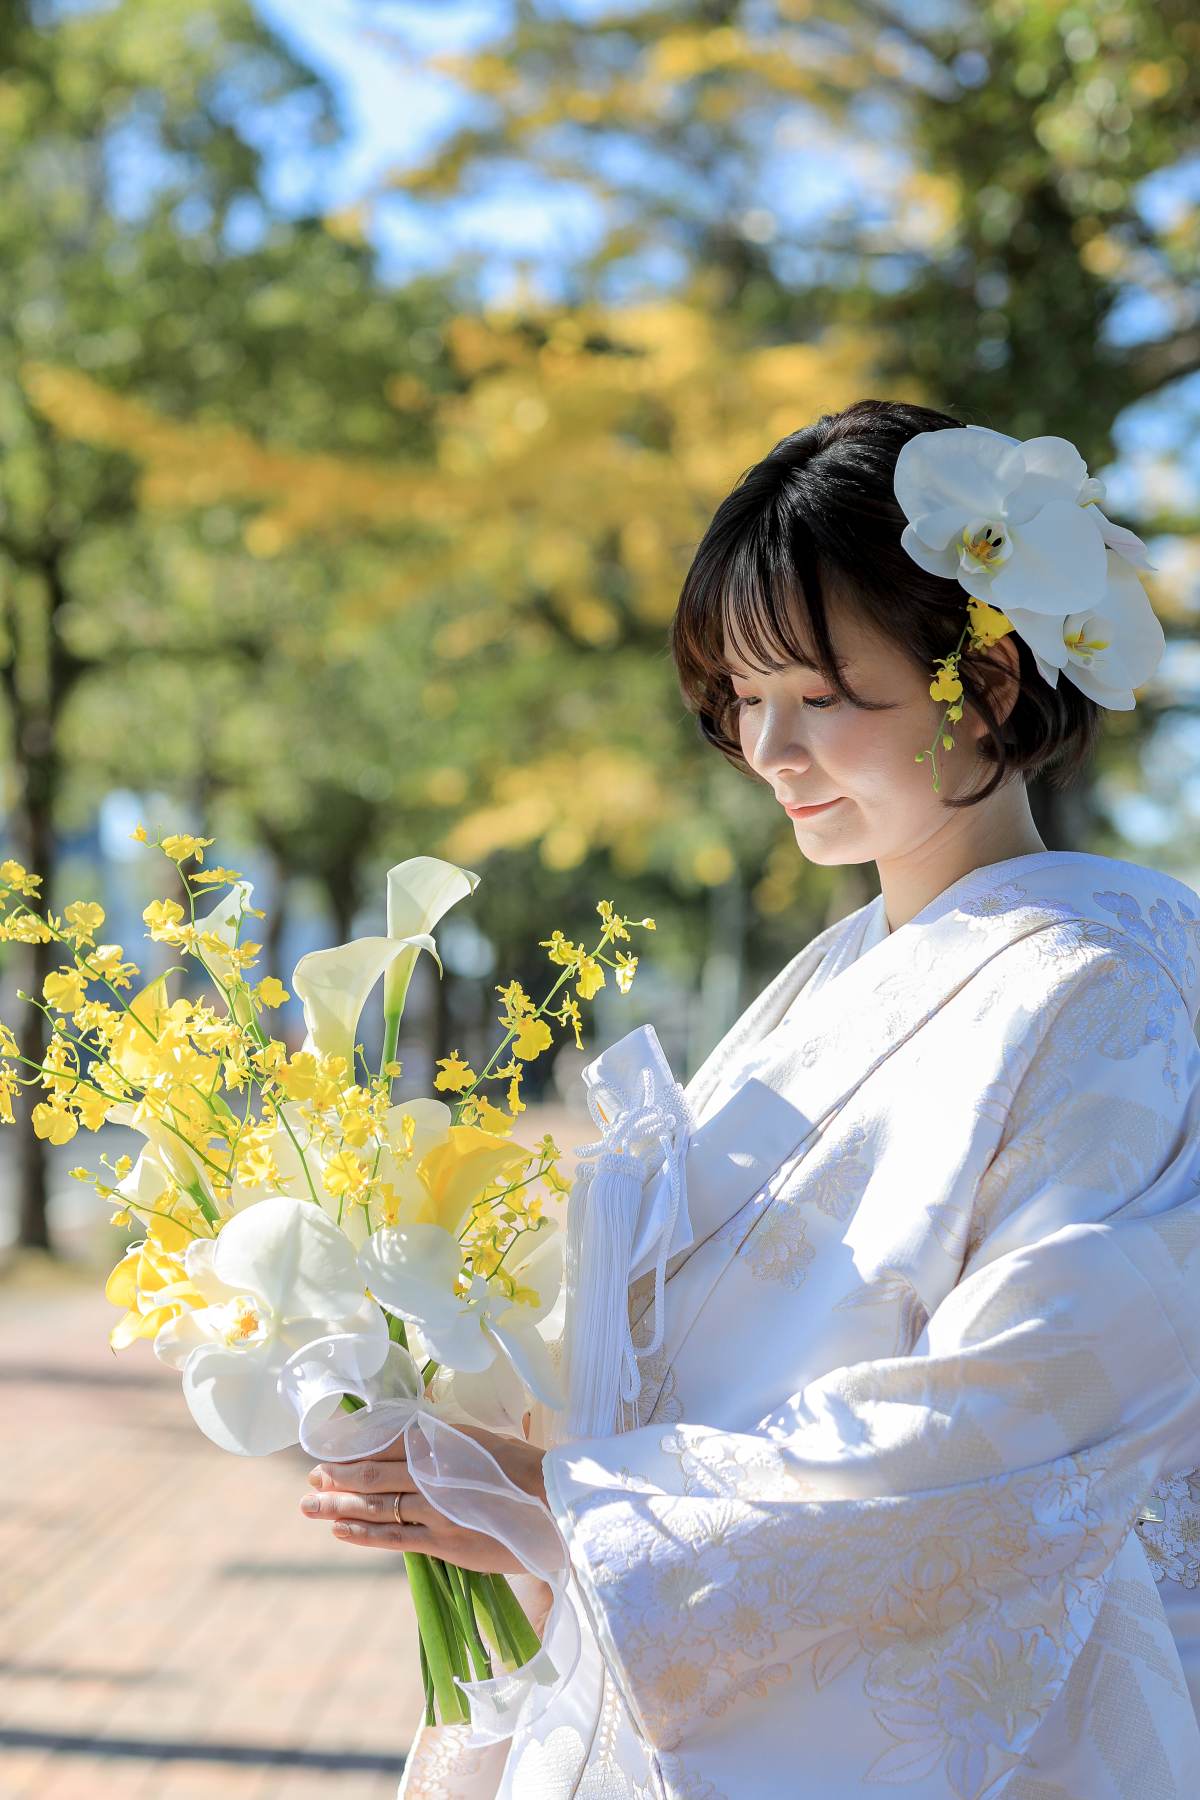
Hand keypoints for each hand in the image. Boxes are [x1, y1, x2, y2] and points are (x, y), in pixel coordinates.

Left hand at [299, 1409, 550, 1574]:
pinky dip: (363, 1532)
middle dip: (337, 1476)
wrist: (556, 1506)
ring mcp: (437, 1508)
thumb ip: (446, 1438)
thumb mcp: (483, 1440)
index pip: (386, 1440)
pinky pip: (393, 1538)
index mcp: (444, 1441)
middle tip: (311, 1477)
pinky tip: (340, 1529)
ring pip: (376, 1505)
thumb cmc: (524, 1470)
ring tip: (309, 1505)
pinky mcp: (444, 1542)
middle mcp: (435, 1471)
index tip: (330, 1448)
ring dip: (338, 1504)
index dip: (354, 1446)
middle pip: (373, 1472)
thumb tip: (414, 1430)